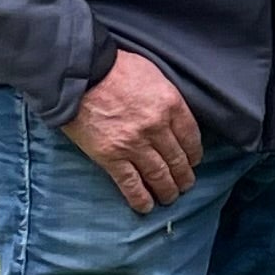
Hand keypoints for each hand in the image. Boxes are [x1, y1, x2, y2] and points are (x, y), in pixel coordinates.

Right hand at [65, 48, 201, 213]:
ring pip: (158, 175)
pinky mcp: (110, 156)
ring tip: (170, 197)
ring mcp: (134, 144)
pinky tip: (146, 206)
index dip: (194, 154)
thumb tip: (173, 116)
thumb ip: (166, 97)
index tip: (193, 162)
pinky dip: (140, 198)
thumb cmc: (115, 68)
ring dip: (167, 190)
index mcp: (170, 104)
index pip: (192, 137)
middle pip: (178, 159)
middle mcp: (157, 127)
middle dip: (184, 177)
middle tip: (185, 185)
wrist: (80, 73)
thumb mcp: (154, 75)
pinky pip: (130, 183)